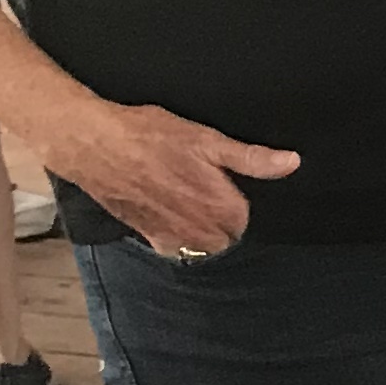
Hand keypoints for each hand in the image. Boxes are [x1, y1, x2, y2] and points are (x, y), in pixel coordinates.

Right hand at [40, 97, 298, 257]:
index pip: (247, 216)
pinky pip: (176, 247)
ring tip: (181, 197)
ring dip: (200, 228)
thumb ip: (251, 158)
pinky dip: (175, 235)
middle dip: (220, 216)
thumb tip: (291, 162)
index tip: (219, 181)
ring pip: (204, 244)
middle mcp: (204, 233)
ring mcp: (176, 240)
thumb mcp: (207, 140)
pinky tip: (164, 209)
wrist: (93, 145)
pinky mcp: (151, 239)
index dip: (234, 196)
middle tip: (197, 186)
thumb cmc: (149, 137)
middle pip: (228, 235)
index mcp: (224, 209)